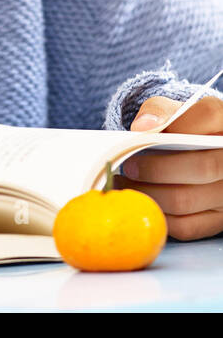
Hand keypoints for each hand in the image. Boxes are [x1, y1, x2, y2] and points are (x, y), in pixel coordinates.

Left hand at [118, 96, 222, 240]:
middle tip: (128, 168)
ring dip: (148, 194)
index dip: (172, 125)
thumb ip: (159, 111)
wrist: (197, 153)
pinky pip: (186, 226)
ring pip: (187, 200)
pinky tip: (140, 202)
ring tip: (125, 185)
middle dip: (155, 170)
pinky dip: (157, 215)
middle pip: (202, 168)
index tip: (137, 134)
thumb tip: (142, 127)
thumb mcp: (173, 112)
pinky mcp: (219, 220)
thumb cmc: (181, 129)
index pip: (209, 116)